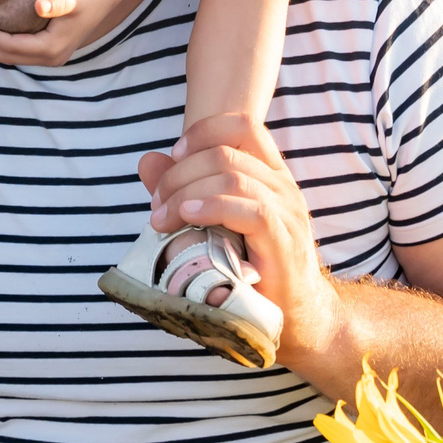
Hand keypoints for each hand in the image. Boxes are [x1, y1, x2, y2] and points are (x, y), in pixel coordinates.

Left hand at [0, 0, 116, 66]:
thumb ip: (56, 2)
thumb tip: (40, 6)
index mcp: (51, 47)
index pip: (12, 47)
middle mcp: (52, 58)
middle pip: (10, 57)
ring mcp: (53, 58)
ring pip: (16, 59)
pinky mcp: (53, 53)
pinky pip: (23, 55)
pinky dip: (8, 47)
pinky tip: (0, 33)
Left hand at [137, 114, 339, 360]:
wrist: (295, 317)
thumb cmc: (251, 269)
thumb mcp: (212, 223)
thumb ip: (182, 188)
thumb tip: (147, 161)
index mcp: (269, 174)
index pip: (242, 126)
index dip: (202, 133)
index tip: (173, 158)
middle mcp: (282, 186)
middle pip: (225, 152)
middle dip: (179, 174)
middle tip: (156, 204)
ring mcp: (287, 213)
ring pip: (233, 176)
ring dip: (186, 192)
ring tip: (162, 219)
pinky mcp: (283, 242)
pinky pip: (251, 211)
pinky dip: (212, 208)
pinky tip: (187, 219)